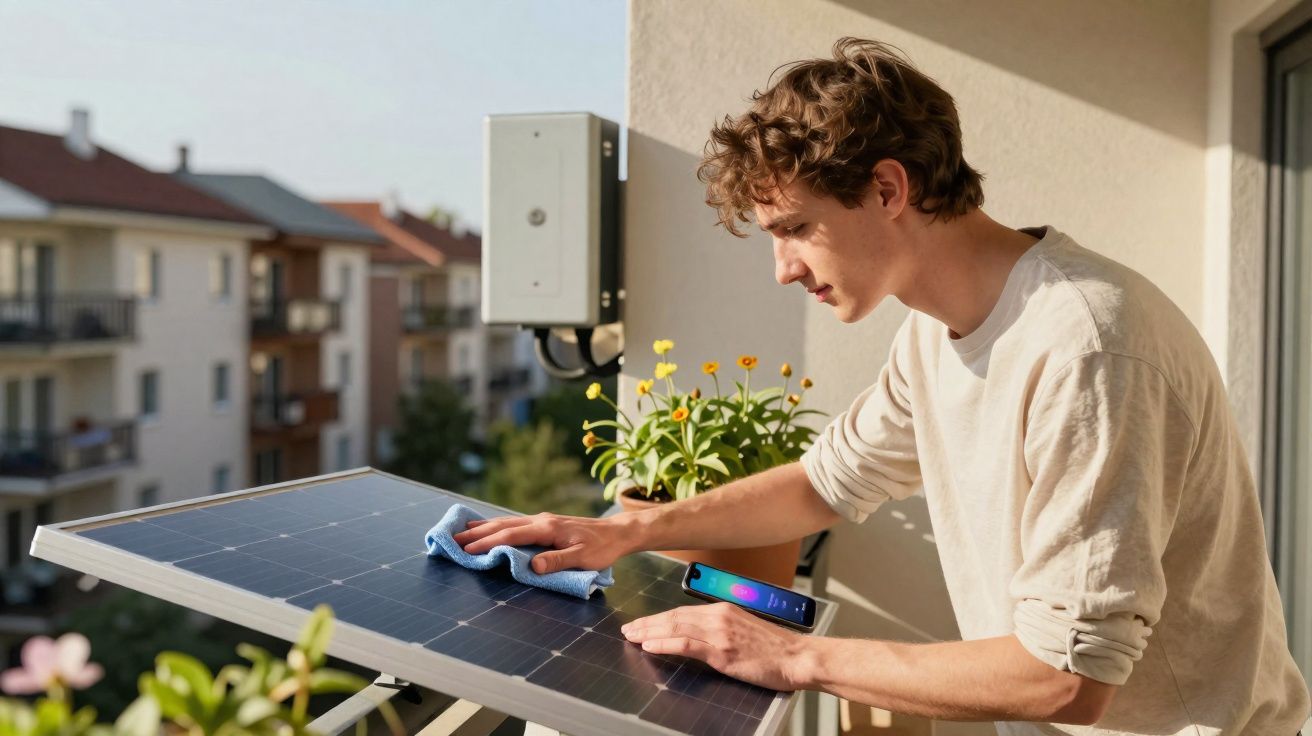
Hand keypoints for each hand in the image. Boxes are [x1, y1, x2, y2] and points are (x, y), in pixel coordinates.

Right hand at [452, 512, 635, 573]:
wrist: (617, 532)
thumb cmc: (602, 548)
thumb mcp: (583, 558)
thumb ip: (557, 561)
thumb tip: (532, 566)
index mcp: (547, 528)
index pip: (511, 536)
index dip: (487, 544)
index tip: (466, 551)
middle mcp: (541, 520)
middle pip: (503, 525)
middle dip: (477, 532)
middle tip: (453, 538)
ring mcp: (542, 520)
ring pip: (507, 521)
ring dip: (484, 526)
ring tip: (463, 530)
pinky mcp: (545, 523)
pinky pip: (515, 523)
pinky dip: (498, 525)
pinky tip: (491, 527)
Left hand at [620, 602, 814, 691]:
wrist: (797, 657)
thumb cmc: (775, 649)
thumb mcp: (745, 630)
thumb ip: (723, 629)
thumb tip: (700, 635)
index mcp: (724, 609)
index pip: (683, 611)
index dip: (659, 617)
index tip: (643, 622)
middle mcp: (719, 616)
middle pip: (674, 616)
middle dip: (648, 622)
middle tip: (628, 628)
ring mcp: (720, 633)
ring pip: (676, 627)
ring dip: (649, 631)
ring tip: (632, 636)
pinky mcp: (722, 651)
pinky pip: (686, 644)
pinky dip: (665, 643)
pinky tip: (650, 646)